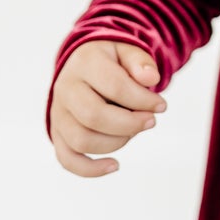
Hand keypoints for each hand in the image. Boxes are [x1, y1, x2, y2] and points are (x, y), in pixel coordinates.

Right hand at [49, 39, 167, 176]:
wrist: (83, 65)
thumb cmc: (111, 60)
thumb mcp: (127, 50)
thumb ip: (140, 61)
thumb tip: (151, 79)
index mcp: (84, 63)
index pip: (115, 86)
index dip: (143, 100)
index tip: (161, 106)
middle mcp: (65, 88)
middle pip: (94, 116)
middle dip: (130, 124)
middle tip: (150, 121)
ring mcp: (59, 113)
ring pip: (81, 140)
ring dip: (116, 142)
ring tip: (133, 131)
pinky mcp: (58, 133)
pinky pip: (67, 159)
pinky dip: (90, 169)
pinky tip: (115, 165)